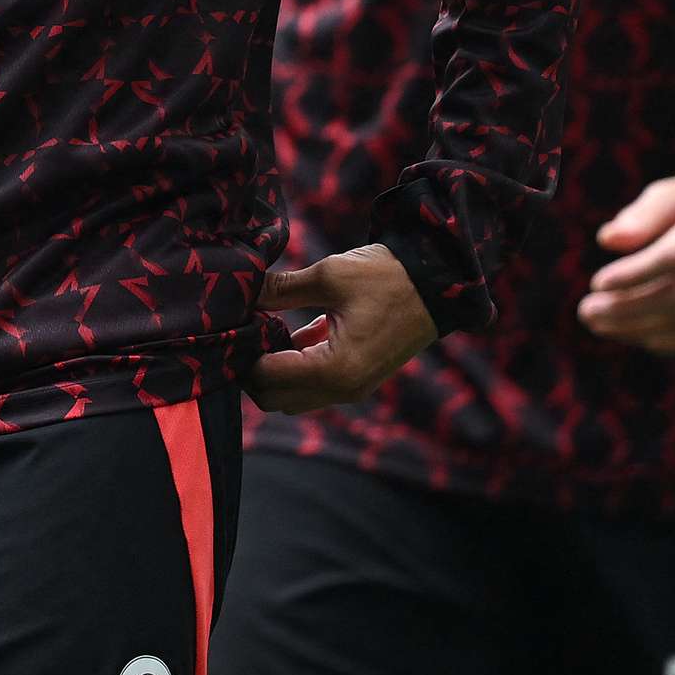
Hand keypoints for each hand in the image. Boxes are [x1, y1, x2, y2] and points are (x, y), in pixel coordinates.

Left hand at [247, 244, 439, 412]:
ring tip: (266, 330)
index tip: (235, 325)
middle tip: (246, 331)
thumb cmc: (387, 278)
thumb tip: (239, 290)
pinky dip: (296, 367)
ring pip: (292, 396)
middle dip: (252, 369)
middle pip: (274, 398)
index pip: (266, 379)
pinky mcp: (357, 380)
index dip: (243, 354)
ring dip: (274, 371)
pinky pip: (313, 386)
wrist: (439, 285)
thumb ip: (280, 289)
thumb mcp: (330, 276)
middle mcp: (343, 390)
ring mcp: (352, 389)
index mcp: (335, 370)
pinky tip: (289, 332)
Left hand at [583, 158, 674, 354]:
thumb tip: (607, 240)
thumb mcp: (673, 192)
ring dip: (636, 329)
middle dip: (626, 309)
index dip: (634, 275)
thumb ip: (641, 215)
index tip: (596, 283)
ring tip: (598, 322)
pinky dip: (658, 341)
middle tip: (587, 311)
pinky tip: (627, 330)